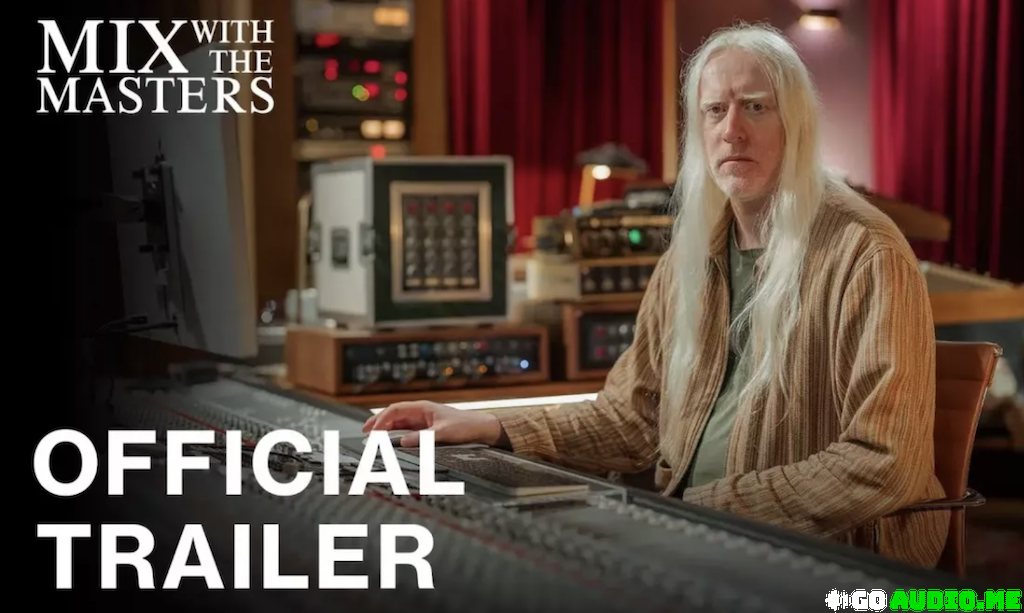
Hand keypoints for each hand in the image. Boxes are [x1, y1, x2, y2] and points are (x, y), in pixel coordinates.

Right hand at [362, 401, 503, 447]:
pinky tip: (390, 441)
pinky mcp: (426, 429)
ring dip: (385, 429)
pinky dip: (395, 435)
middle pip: (393, 415)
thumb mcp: (443, 433)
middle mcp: (420, 412)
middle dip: (378, 422)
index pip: (395, 410)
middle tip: (364, 432)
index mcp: (422, 408)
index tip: (372, 431)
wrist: (482, 429)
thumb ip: (423, 438)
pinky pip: (406, 430)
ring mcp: (423, 420)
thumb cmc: (466, 426)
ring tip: (372, 437)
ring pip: (398, 422)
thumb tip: (403, 441)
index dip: (381, 419)